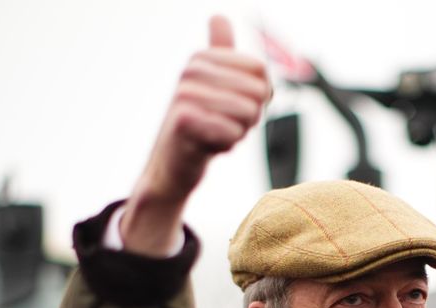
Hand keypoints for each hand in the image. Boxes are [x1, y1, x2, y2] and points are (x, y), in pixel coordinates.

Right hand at [121, 15, 272, 255]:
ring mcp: (184, 94)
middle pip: (257, 91)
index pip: (261, 70)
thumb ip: (221, 52)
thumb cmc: (203, 125)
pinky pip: (233, 133)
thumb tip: (218, 16)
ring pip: (248, 113)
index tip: (232, 105)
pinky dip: (227, 146)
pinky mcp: (184, 121)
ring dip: (239, 131)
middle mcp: (190, 69)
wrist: (174, 163)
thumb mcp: (215, 84)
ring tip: (216, 133)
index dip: (257, 96)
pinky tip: (208, 146)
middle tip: (224, 123)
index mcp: (202, 57)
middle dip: (249, 116)